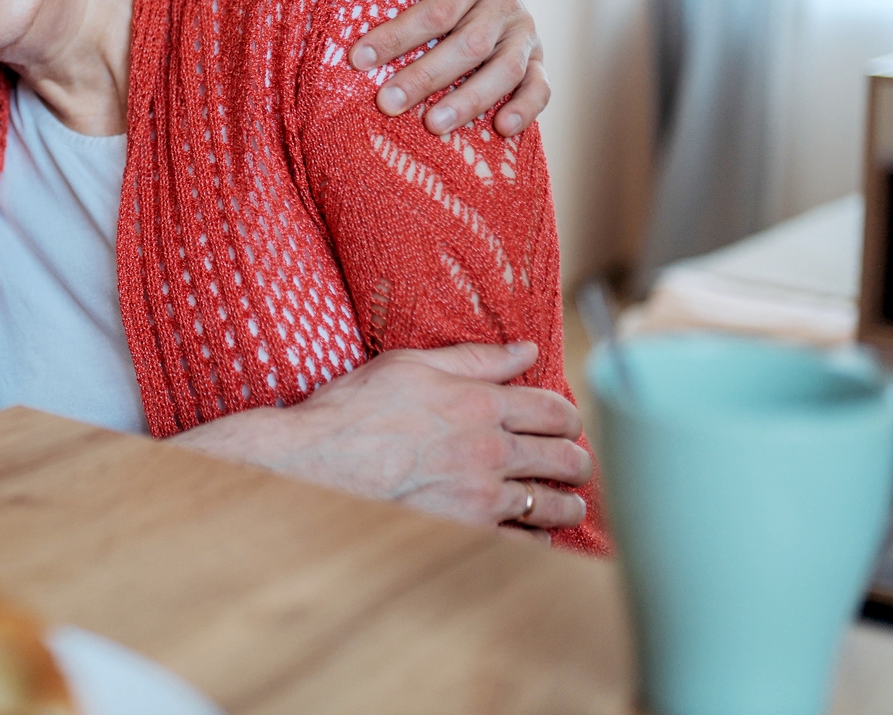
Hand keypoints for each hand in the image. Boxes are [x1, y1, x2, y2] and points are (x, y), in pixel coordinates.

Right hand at [168, 342, 590, 532]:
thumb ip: (476, 359)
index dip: (569, 417)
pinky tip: (531, 530)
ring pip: (553, 504)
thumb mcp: (411, 364)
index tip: (565, 423)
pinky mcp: (466, 530)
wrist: (316, 460)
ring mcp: (481, 495)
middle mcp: (491, 450)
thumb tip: (527, 350)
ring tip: (565, 501)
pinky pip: (525, 543)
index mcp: (481, 404)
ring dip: (567, 502)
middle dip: (576, 459)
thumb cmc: (356, 408)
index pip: (555, 411)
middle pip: (566, 458)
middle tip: (572, 462)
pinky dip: (536, 537)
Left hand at [349, 0, 547, 137]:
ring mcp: (522, 31)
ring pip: (505, 70)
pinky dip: (527, 108)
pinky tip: (501, 129)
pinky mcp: (534, 55)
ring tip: (433, 124)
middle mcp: (504, 1)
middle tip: (386, 102)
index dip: (398, 34)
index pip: (438, 8)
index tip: (358, 58)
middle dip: (425, 76)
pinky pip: (540, 84)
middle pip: (468, 45)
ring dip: (470, 100)